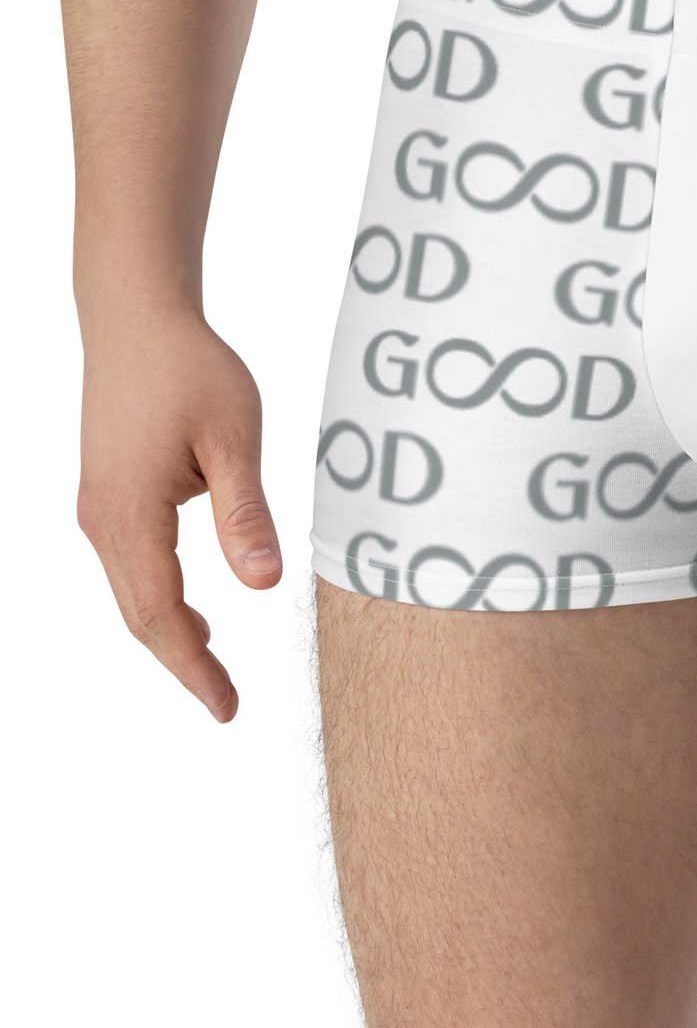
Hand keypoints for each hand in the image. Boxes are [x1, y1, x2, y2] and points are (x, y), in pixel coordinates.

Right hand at [76, 305, 281, 719]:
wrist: (138, 319)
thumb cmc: (191, 370)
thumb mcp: (235, 438)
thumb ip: (245, 514)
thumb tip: (264, 585)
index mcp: (130, 514)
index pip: (161, 614)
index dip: (194, 667)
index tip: (226, 707)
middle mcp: (102, 521)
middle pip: (140, 615)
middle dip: (183, 662)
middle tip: (226, 704)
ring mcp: (100, 509)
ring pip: (133, 592)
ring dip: (170, 632)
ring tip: (214, 668)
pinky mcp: (109, 495)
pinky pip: (132, 565)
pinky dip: (160, 598)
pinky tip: (196, 610)